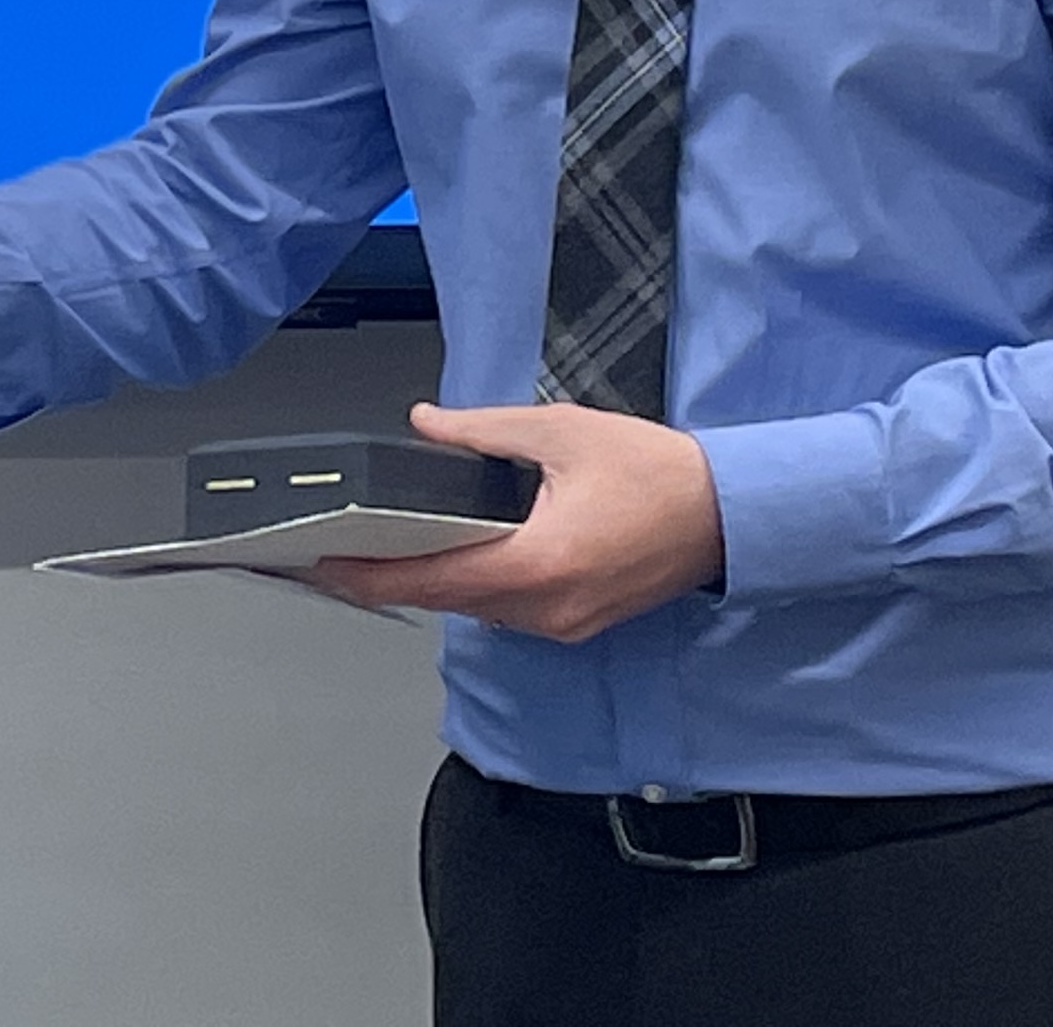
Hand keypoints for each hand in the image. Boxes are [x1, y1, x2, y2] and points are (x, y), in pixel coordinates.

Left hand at [310, 402, 725, 643]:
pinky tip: (459, 553)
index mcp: (536, 564)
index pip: (431, 580)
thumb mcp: (562, 433)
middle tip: (342, 547)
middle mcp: (545, 610)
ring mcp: (562, 626)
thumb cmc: (656, 472)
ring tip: (388, 545)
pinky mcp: (576, 624)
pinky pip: (509, 609)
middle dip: (393, 574)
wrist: (729, 515)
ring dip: (436, 579)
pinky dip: (476, 583)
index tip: (324, 565)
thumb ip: (482, 432)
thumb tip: (425, 426)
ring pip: (477, 608)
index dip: (369, 575)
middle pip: (447, 599)